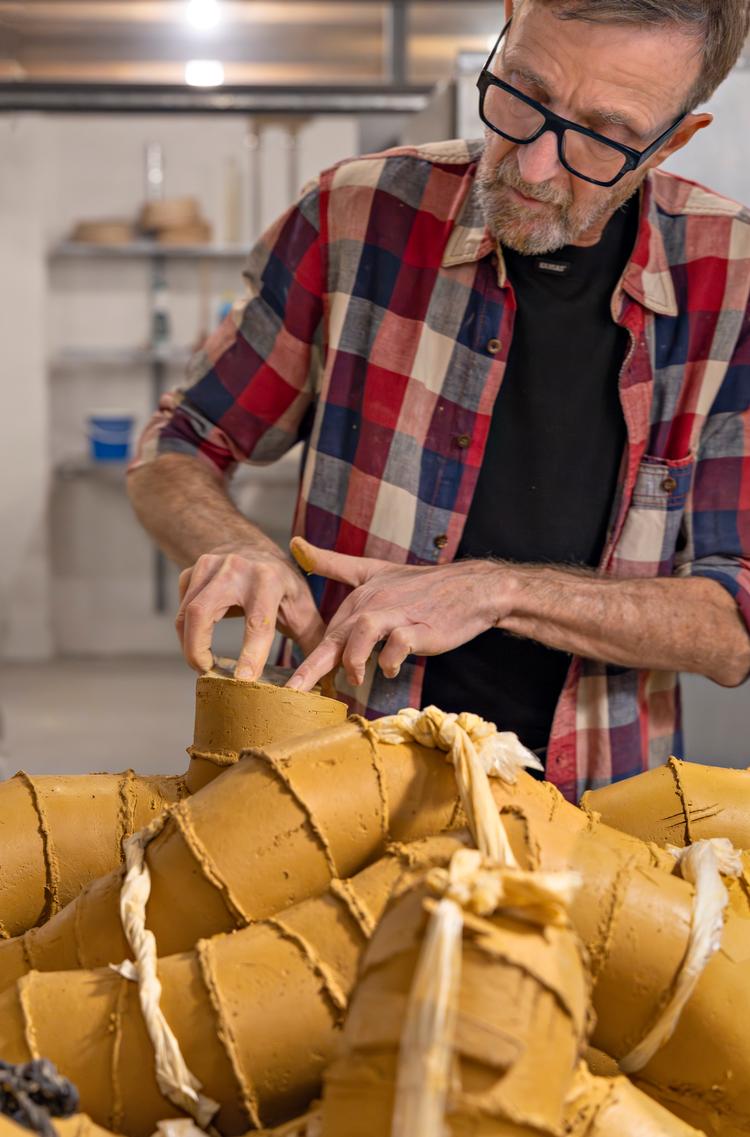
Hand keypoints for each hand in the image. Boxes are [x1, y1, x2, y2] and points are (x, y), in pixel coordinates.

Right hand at [176, 542, 324, 679]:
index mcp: (269, 579)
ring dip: (189, 644)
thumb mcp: (301, 605)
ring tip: (202, 665)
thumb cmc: (281, 584)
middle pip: (203, 613)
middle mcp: (236, 569)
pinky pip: (181, 609)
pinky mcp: (192, 572)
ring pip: (186, 613)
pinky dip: (185, 632)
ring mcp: (209, 568)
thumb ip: (312, 639)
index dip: (251, 652)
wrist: (253, 549)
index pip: (257, 621)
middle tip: (206, 673)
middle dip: (198, 648)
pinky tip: (198, 644)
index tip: (244, 680)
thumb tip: (327, 676)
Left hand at [286, 537, 512, 691]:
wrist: (469, 588)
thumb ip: (332, 563)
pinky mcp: (420, 627)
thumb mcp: (372, 570)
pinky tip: (390, 669)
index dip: (309, 660)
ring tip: (355, 677)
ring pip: (362, 632)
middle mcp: (374, 603)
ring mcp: (397, 614)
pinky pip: (398, 644)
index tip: (289, 686)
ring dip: (353, 659)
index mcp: (360, 596)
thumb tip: (295, 543)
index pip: (328, 632)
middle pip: (336, 636)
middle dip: (311, 668)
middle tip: (293, 692)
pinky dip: (390, 660)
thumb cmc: (420, 586)